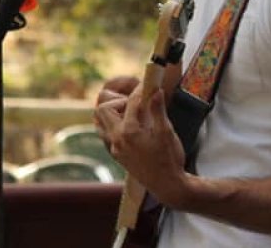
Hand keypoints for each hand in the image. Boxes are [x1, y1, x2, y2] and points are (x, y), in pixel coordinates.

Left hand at [94, 84, 190, 204]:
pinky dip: (117, 125)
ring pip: (101, 123)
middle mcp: (117, 139)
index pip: (130, 102)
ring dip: (114, 114)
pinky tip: (134, 128)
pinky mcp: (117, 155)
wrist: (167, 185)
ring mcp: (115, 148)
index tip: (150, 86)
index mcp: (129, 131)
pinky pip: (108, 134)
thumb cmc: (169, 159)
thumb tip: (155, 91)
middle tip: (138, 104)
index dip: (141, 91)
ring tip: (133, 114)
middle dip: (120, 102)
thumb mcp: (167, 131)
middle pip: (104, 109)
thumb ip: (158, 110)